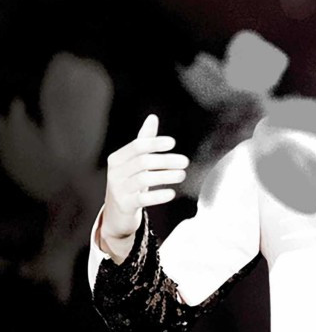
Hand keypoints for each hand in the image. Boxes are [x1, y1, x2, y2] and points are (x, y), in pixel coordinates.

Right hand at [99, 114, 188, 262]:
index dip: (155, 143)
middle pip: (143, 162)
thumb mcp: (134, 162)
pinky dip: (158, 195)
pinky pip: (142, 199)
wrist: (116, 214)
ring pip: (144, 179)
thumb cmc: (129, 182)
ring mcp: (118, 190)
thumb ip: (144, 140)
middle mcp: (115, 173)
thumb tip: (152, 117)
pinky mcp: (124, 206)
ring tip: (182, 175)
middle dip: (166, 160)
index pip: (137, 146)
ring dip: (166, 176)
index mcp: (118, 158)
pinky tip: (171, 193)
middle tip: (185, 162)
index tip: (172, 143)